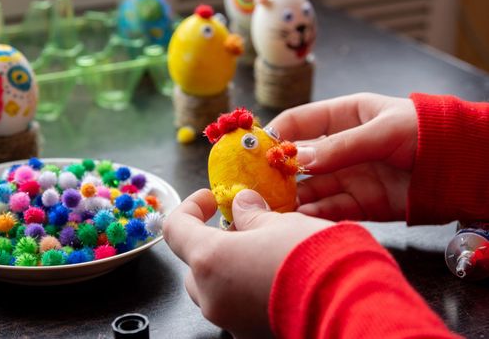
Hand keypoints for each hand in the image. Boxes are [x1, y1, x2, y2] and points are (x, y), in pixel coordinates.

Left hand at [163, 189, 332, 337]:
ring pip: (213, 290)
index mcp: (210, 260)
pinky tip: (273, 277)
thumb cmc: (312, 258)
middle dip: (211, 243)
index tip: (211, 199)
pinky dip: (244, 290)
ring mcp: (230, 321)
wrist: (349, 305)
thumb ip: (252, 214)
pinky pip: (236, 308)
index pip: (176, 229)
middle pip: (193, 265)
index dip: (190, 207)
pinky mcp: (250, 335)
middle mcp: (212, 297)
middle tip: (240, 227)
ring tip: (260, 252)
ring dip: (227, 268)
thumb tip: (242, 206)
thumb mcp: (280, 223)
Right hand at [267, 93, 416, 221]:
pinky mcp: (359, 203)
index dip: (275, 134)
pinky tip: (297, 220)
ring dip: (291, 198)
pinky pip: (330, 209)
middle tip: (254, 186)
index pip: (299, 122)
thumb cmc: (426, 132)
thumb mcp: (383, 130)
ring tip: (269, 209)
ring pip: (310, 188)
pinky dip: (313, 215)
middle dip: (276, 173)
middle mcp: (340, 149)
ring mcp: (349, 176)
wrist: (464, 167)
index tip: (254, 149)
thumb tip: (298, 159)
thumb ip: (342, 146)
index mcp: (343, 117)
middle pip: (298, 161)